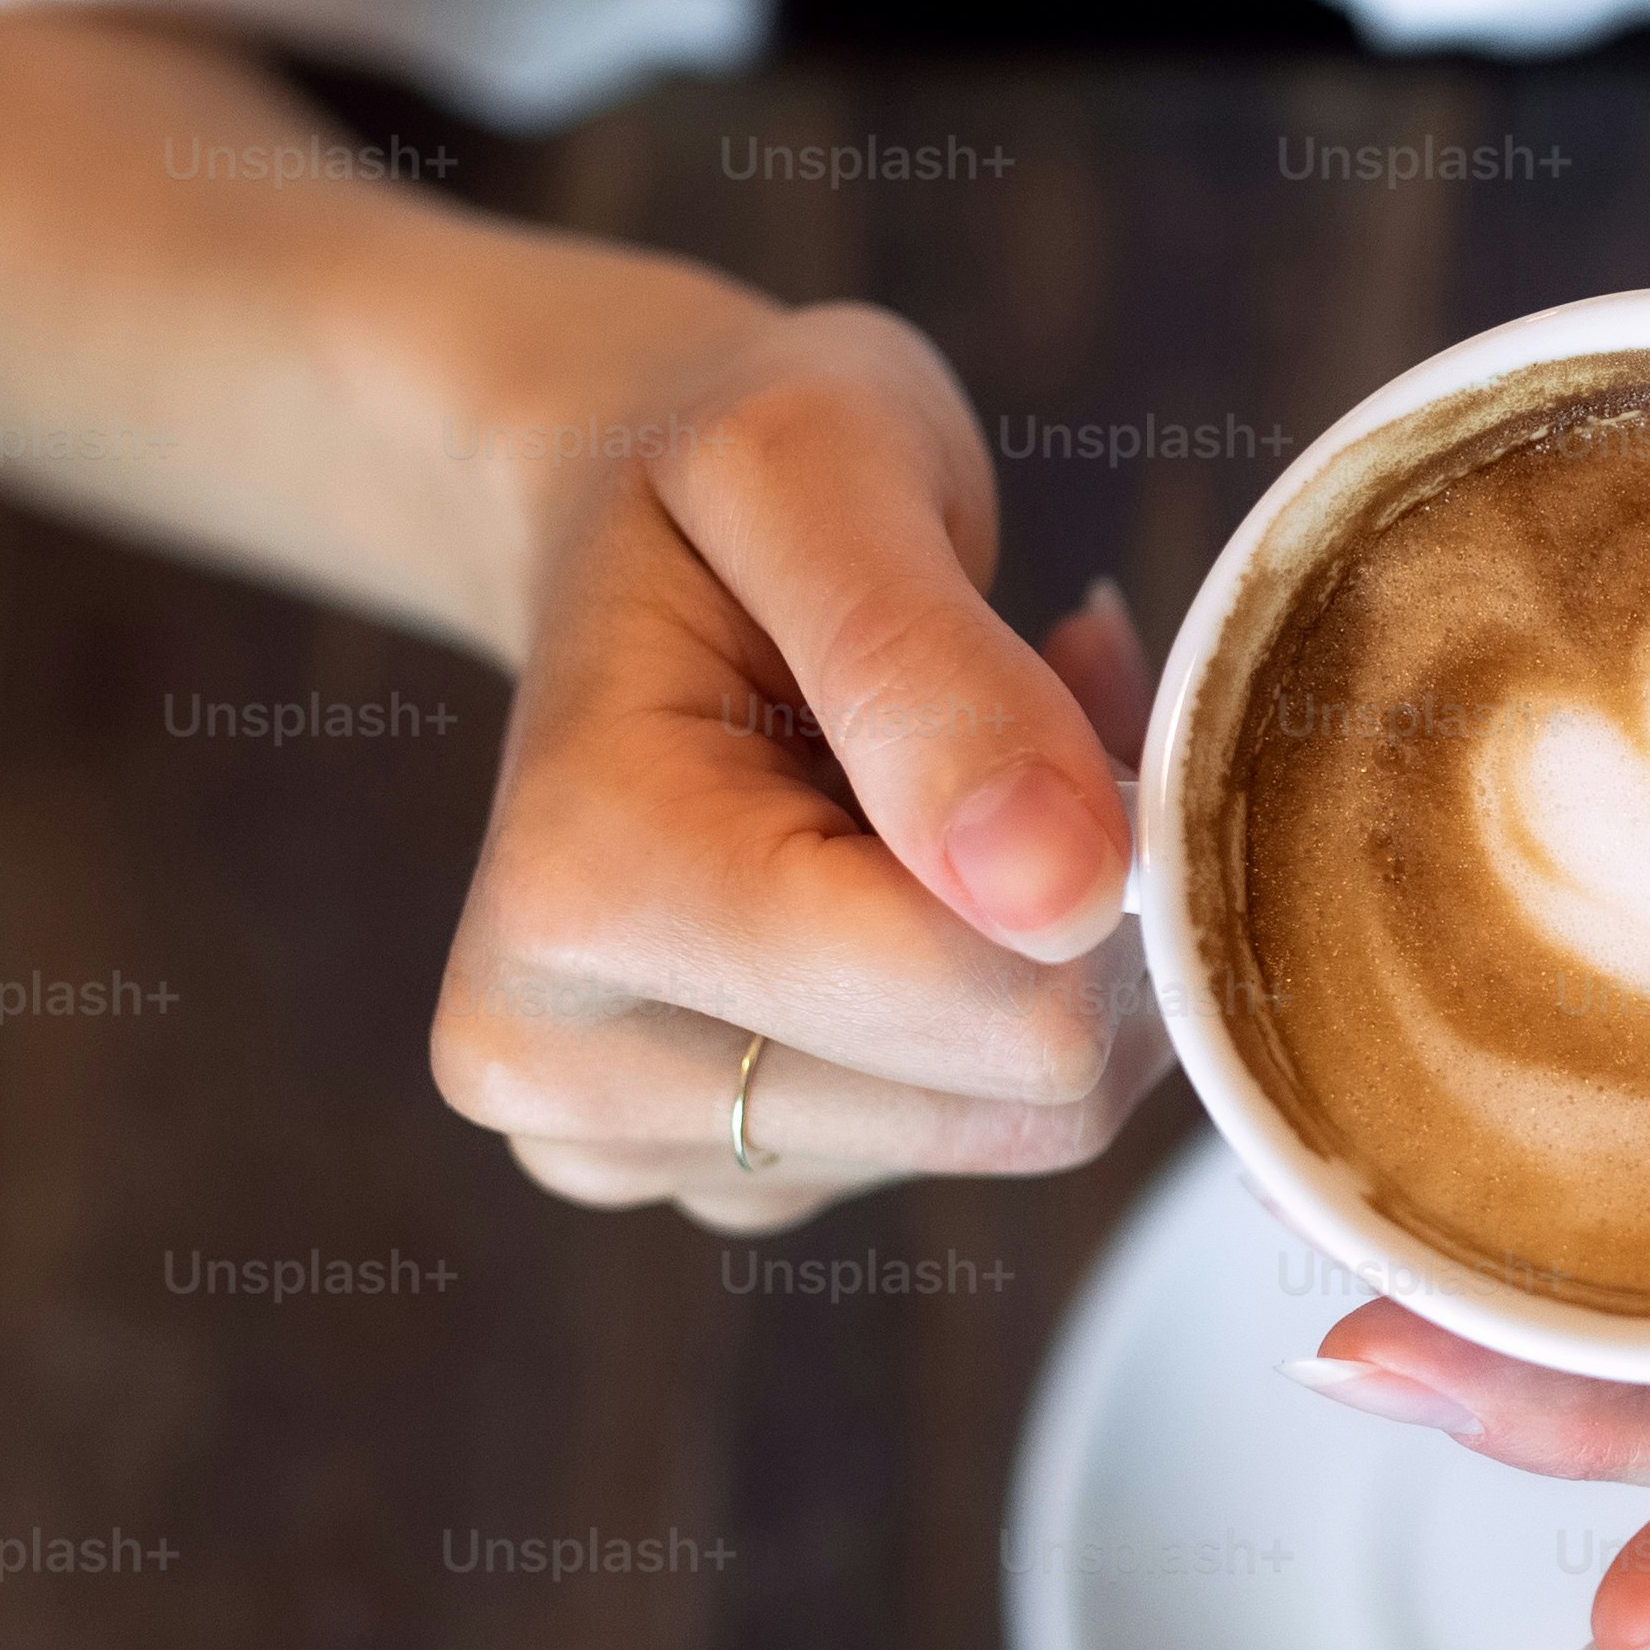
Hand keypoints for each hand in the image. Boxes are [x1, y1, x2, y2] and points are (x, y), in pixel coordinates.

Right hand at [426, 273, 1172, 1231]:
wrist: (619, 524)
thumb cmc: (721, 473)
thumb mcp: (821, 467)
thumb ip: (932, 674)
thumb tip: (1059, 892)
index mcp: (575, 888)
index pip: (971, 988)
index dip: (1092, 851)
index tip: (1063, 691)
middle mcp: (557, 1063)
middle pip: (1014, 1089)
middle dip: (1073, 899)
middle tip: (1020, 713)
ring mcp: (629, 1147)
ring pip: (1019, 1127)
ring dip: (1051, 942)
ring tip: (955, 771)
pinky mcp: (720, 1181)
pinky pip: (976, 1136)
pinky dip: (1006, 992)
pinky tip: (926, 863)